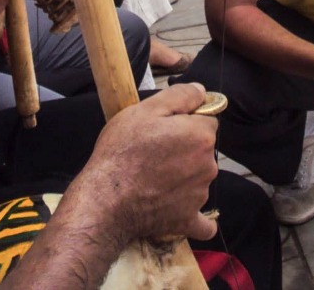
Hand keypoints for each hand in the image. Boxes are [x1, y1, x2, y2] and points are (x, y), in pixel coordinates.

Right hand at [76, 83, 219, 242]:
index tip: (164, 126)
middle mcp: (208, 165)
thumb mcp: (145, 110)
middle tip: (153, 150)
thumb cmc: (122, 151)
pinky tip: (183, 209)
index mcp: (201, 135)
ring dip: (184, 175)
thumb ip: (180, 96)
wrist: (106, 199)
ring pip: (198, 177)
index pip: (206, 120)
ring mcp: (200, 195)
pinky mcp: (188, 219)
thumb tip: (203, 92)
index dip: (186, 120)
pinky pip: (202, 221)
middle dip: (185, 147)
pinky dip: (194, 214)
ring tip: (151, 176)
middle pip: (203, 148)